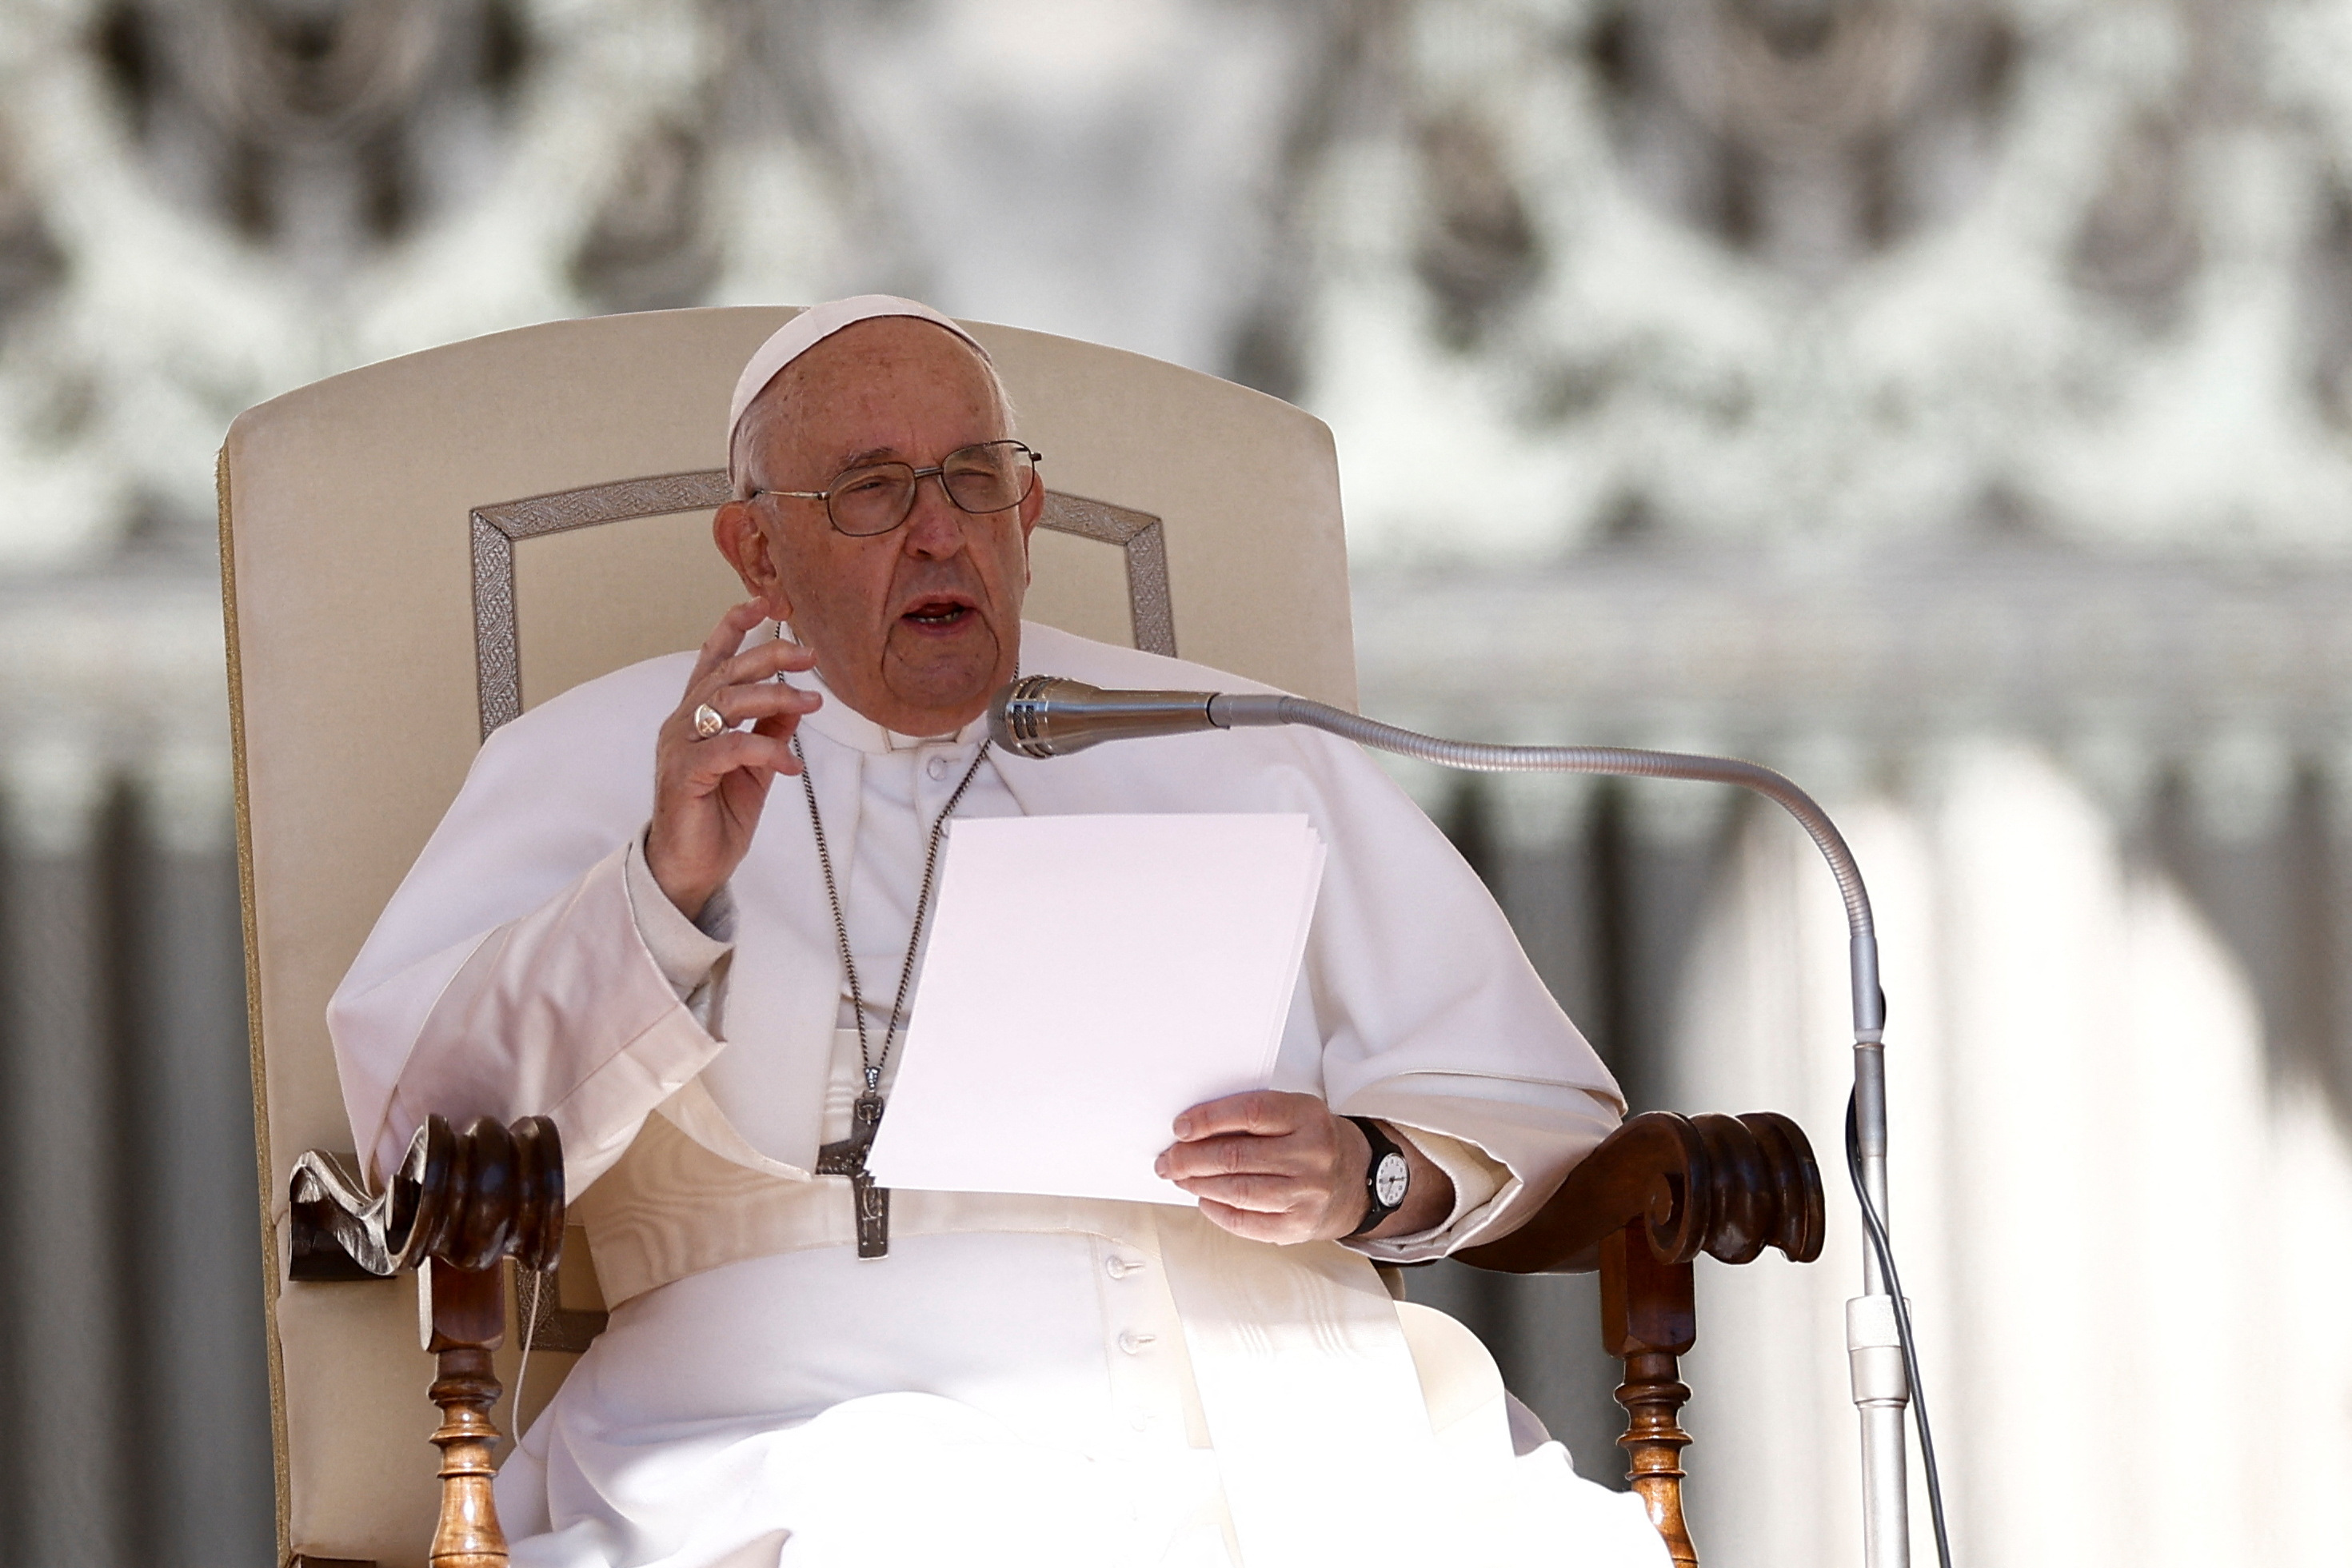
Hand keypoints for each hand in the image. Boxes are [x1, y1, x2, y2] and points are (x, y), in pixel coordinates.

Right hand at [646, 602, 820, 920]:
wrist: (692, 867)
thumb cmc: (718, 814)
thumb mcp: (756, 766)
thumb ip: (771, 729)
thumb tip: (799, 698)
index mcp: (697, 715)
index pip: (713, 659)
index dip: (735, 627)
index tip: (767, 603)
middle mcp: (683, 723)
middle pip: (726, 673)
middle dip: (770, 655)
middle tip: (810, 656)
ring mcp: (679, 747)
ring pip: (726, 702)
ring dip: (776, 697)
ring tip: (813, 702)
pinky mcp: (684, 775)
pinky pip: (729, 748)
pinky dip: (765, 750)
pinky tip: (790, 764)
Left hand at [1156, 1091, 1448, 1244]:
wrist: (1356, 1179)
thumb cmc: (1312, 1141)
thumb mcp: (1295, 1114)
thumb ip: (1253, 1117)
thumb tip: (1192, 1131)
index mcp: (1308, 1117)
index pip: (1250, 1112)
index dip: (1208, 1119)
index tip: (1180, 1127)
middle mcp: (1311, 1155)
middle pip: (1236, 1156)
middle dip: (1190, 1158)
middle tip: (1167, 1159)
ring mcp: (1307, 1194)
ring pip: (1238, 1191)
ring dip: (1198, 1184)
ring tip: (1178, 1177)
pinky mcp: (1298, 1226)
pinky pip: (1246, 1221)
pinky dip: (1217, 1210)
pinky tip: (1203, 1199)